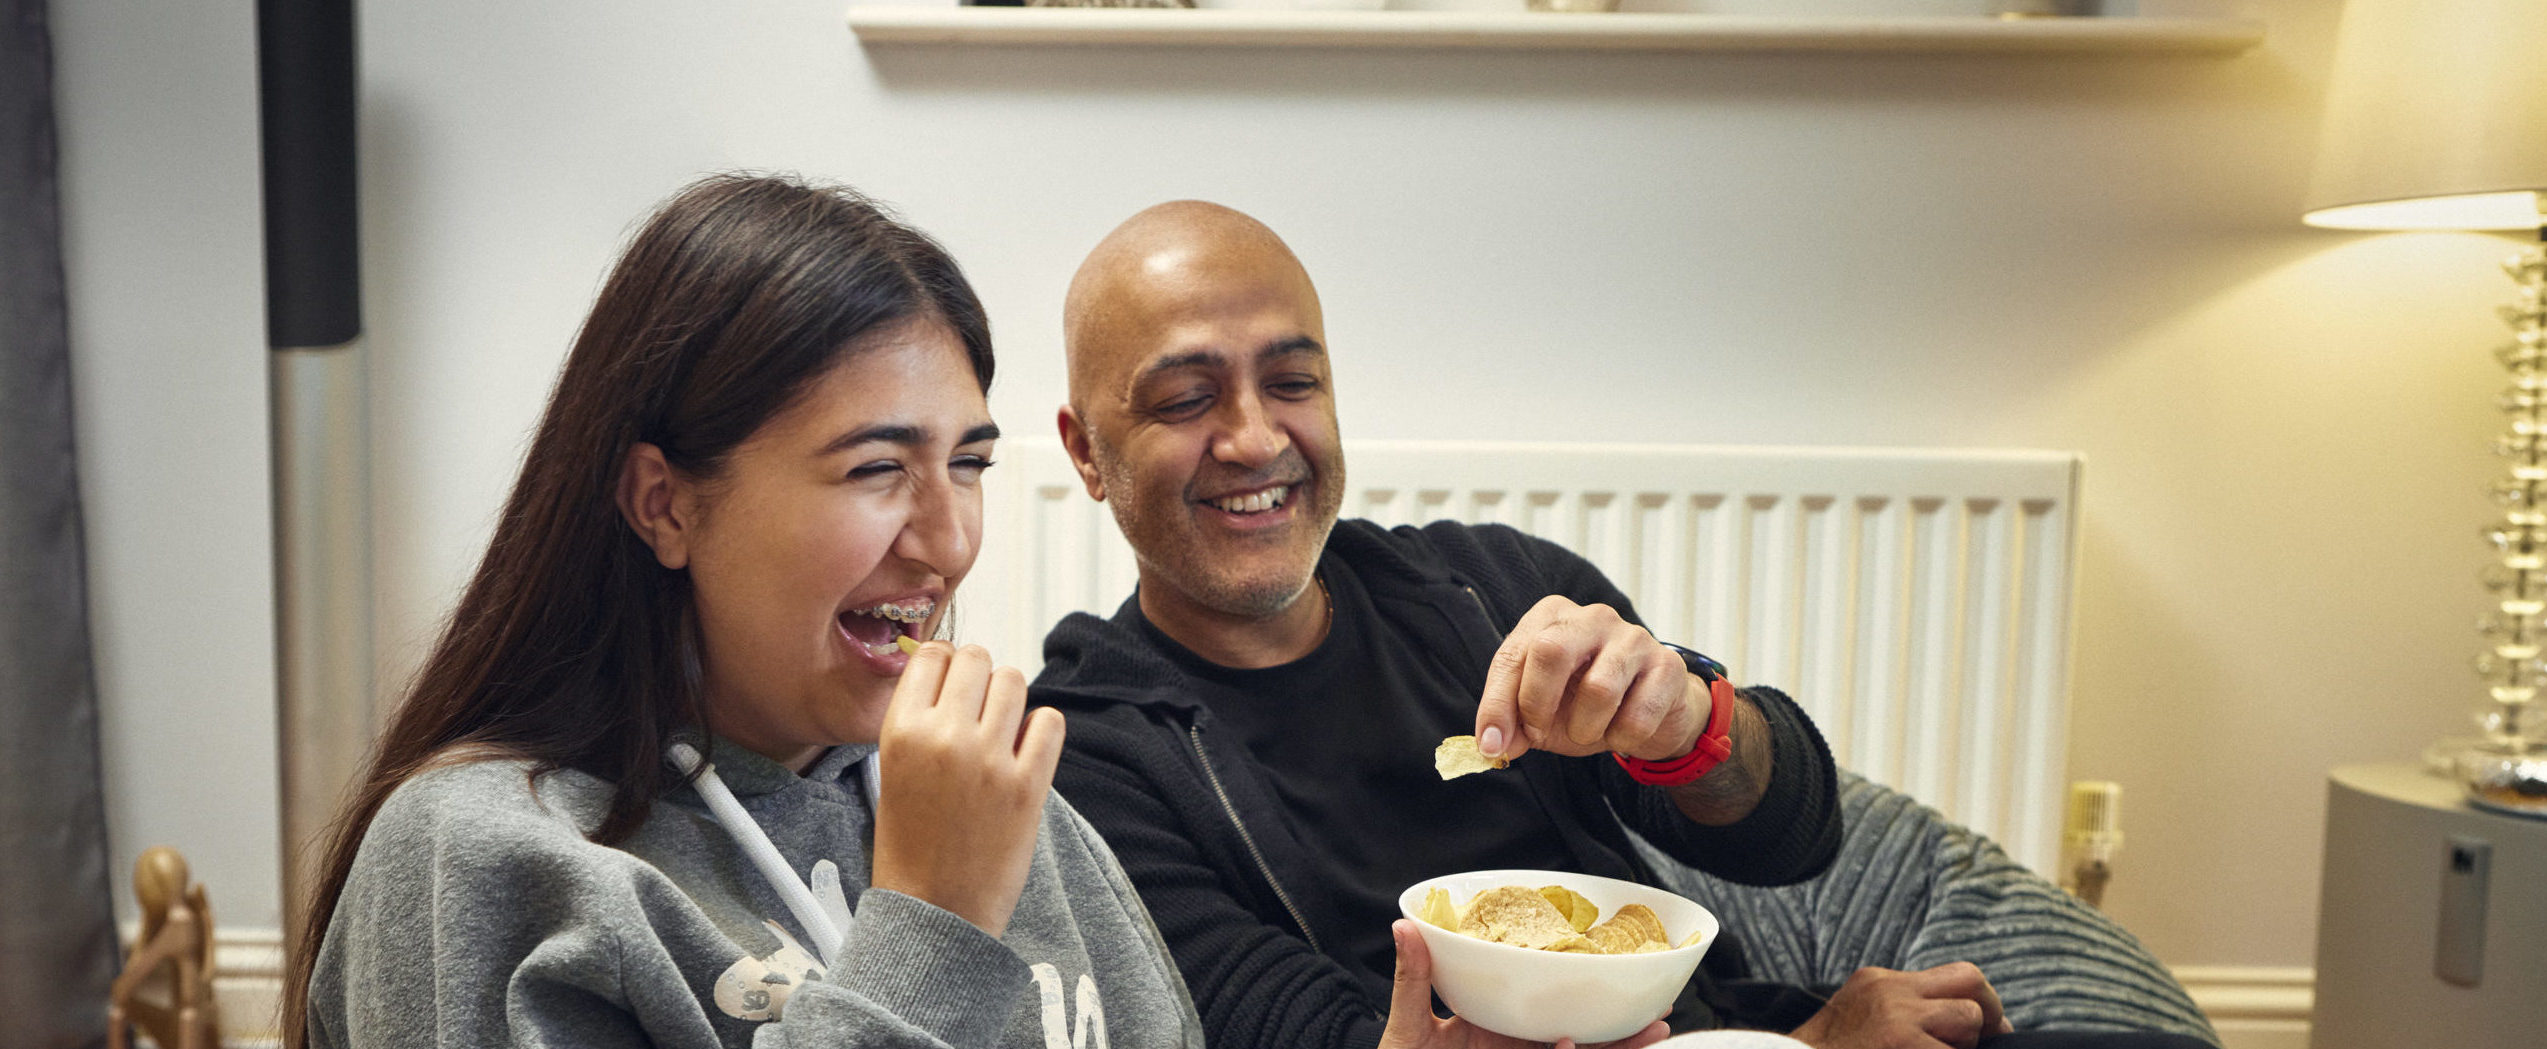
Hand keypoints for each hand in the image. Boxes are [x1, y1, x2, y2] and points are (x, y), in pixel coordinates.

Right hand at [871, 642, 1066, 939]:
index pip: (932, 656)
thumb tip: (951, 669)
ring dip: (1010, 697)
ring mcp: (989, 760)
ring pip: (1013, 681)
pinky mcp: (1027, 785)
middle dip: (979, 674)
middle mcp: (944, 738)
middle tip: (979, 703)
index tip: (951, 677)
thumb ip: (919, 720)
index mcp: (901, 733)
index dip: (945, 661)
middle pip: (976, 658)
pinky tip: (1026, 747)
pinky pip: (1049, 721)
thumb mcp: (893, 773)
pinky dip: (1041, 728)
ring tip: (1001, 726)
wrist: (935, 911)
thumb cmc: (911, 846)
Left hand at [1378, 920, 1670, 1048]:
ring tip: (1651, 1032)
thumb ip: (1413, 981)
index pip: (1543, 1001)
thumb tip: (1403, 926)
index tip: (1611, 969)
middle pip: (1574, 1034)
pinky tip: (1570, 1045)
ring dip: (1612, 1047)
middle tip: (1659, 1012)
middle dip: (1617, 1028)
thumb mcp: (1407, 1026)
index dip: (1578, 988)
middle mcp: (1512, 1046)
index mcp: (1494, 1022)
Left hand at [1475, 596, 1705, 762]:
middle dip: (1537, 704)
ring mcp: (1634, 638)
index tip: (1492, 744)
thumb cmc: (1584, 703)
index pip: (1513, 655)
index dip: (1497, 704)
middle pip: (1550, 650)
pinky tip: (1622, 732)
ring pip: (1598, 688)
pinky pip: (1638, 715)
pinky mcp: (1668, 667)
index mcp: (1551, 618)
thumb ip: (1513, 724)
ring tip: (1586, 733)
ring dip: (1583, 729)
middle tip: (1539, 734)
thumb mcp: (1540, 713)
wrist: (1649, 713)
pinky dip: (1622, 738)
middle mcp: (1593, 617)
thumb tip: (1493, 746)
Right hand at [1788, 964, 2012, 1048]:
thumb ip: (1902, 1011)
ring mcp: (1896, 1019)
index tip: (1987, 1029)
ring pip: (1969, 1020)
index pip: (1954, 976)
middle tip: (1988, 1043)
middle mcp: (1888, 992)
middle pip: (1971, 981)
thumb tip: (1961, 1023)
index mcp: (1878, 982)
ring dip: (1963, 1046)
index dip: (1981, 1002)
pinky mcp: (1902, 1044)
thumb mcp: (1860, 1019)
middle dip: (1990, 1015)